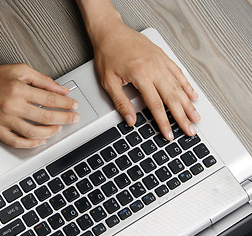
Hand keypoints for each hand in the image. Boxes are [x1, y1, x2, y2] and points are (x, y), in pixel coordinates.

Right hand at [0, 62, 78, 147]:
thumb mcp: (20, 70)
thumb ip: (42, 80)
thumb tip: (61, 89)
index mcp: (19, 89)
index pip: (50, 99)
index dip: (65, 103)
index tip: (73, 105)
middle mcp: (12, 105)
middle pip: (45, 117)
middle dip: (64, 118)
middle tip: (73, 118)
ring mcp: (3, 120)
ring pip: (33, 132)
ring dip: (50, 132)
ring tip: (58, 129)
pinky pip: (16, 142)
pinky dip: (30, 144)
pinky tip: (40, 141)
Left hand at [90, 19, 199, 140]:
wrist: (110, 32)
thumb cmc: (108, 53)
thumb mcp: (108, 81)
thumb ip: (121, 102)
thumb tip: (130, 119)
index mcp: (141, 76)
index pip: (156, 106)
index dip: (164, 123)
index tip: (169, 134)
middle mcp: (154, 69)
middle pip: (172, 98)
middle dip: (182, 117)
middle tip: (190, 130)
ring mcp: (160, 62)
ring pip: (178, 86)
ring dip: (188, 104)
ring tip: (196, 117)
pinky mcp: (162, 56)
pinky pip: (178, 72)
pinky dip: (187, 85)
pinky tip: (192, 94)